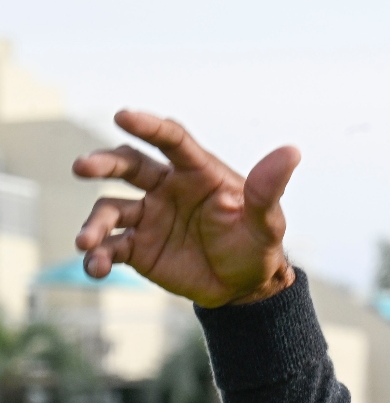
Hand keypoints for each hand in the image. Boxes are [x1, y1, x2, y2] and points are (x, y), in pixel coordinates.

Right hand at [72, 110, 299, 307]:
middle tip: (84, 167)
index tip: (124, 115)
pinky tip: (96, 267)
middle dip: (103, 162)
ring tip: (86, 240)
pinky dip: (98, 256)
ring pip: (110, 208)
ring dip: (95, 223)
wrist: (244, 287)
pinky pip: (110, 247)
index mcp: (198, 173)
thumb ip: (268, 189)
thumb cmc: (257, 245)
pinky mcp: (137, 247)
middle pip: (128, 165)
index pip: (171, 140)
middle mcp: (167, 188)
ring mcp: (148, 216)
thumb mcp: (267, 221)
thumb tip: (292, 151)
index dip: (148, 125)